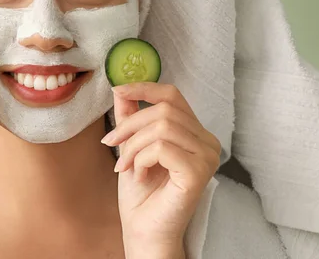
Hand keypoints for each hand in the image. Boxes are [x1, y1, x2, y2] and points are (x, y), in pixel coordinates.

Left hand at [102, 82, 220, 257]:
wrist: (143, 230)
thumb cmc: (141, 193)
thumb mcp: (131, 146)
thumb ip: (130, 116)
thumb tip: (120, 88)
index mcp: (195, 133)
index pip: (173, 96)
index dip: (144, 88)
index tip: (119, 90)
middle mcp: (208, 142)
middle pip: (164, 110)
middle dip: (130, 125)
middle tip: (111, 143)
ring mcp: (208, 157)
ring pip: (162, 127)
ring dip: (133, 146)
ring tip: (125, 166)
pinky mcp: (199, 172)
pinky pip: (162, 148)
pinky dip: (141, 159)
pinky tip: (139, 175)